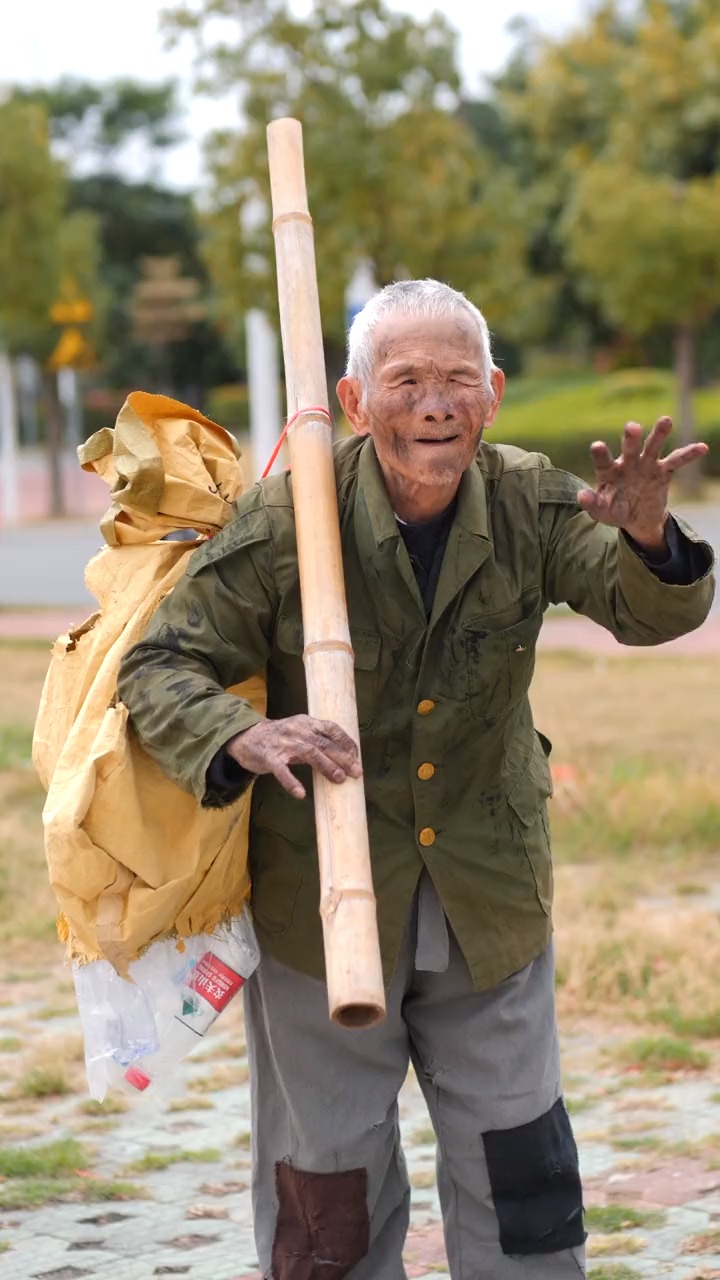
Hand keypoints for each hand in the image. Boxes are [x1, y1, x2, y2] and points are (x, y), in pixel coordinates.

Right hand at [226, 715, 361, 799]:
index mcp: (306, 723)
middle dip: (342, 757)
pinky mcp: (268, 757)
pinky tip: (300, 793)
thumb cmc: (279, 738)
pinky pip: (281, 770)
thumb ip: (317, 741)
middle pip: (324, 742)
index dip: (347, 742)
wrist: (246, 736)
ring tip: (338, 779)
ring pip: (308, 752)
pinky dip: (291, 781)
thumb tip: (344, 759)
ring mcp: (282, 743)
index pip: (332, 729)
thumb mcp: (300, 732)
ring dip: (325, 766)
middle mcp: (296, 730)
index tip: (357, 758)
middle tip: (356, 772)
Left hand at [577, 417, 707, 549]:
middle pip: (630, 448)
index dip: (601, 454)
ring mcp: (646, 465)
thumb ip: (592, 504)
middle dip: (631, 438)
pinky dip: (689, 454)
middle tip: (632, 426)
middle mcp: (627, 463)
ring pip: (653, 447)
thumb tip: (581, 496)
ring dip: (659, 434)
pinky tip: (702, 447)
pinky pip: (676, 461)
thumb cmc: (614, 511)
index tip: (598, 445)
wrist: (636, 518)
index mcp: (609, 472)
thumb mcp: (601, 512)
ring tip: (666, 420)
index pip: (603, 461)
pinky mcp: (663, 472)